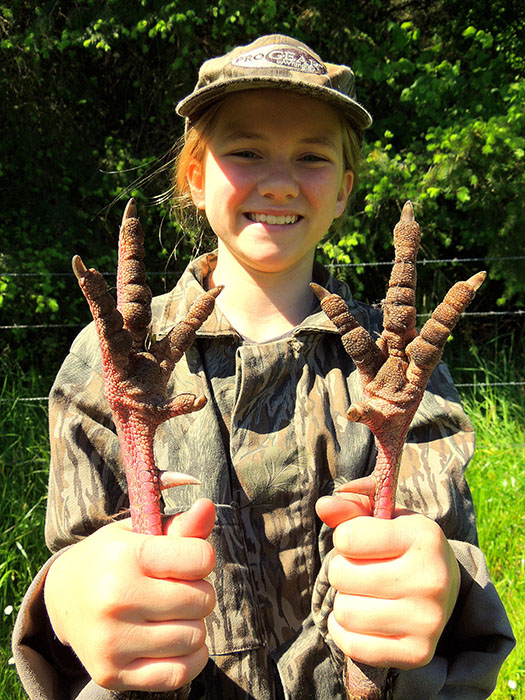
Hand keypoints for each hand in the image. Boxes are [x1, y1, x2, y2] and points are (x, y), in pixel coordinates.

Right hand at [44, 498, 215, 690]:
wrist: (62, 596)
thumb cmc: (113, 557)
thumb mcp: (140, 532)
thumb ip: (180, 525)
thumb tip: (208, 506)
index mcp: (124, 557)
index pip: (200, 558)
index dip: (202, 557)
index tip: (188, 557)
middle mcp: (115, 599)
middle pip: (201, 600)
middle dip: (199, 591)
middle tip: (177, 586)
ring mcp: (111, 641)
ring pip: (194, 637)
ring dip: (193, 624)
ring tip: (172, 612)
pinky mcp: (111, 674)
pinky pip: (179, 674)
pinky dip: (190, 657)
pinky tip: (175, 640)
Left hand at [316, 492, 459, 669]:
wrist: (447, 586)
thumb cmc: (405, 544)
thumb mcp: (384, 516)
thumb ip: (351, 506)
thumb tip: (323, 506)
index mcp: (424, 537)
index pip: (348, 538)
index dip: (344, 537)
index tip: (359, 541)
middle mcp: (431, 580)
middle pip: (342, 576)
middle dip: (342, 570)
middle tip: (360, 569)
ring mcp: (427, 621)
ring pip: (345, 612)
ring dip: (345, 601)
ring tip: (364, 593)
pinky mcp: (418, 654)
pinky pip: (353, 646)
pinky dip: (346, 631)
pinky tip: (361, 618)